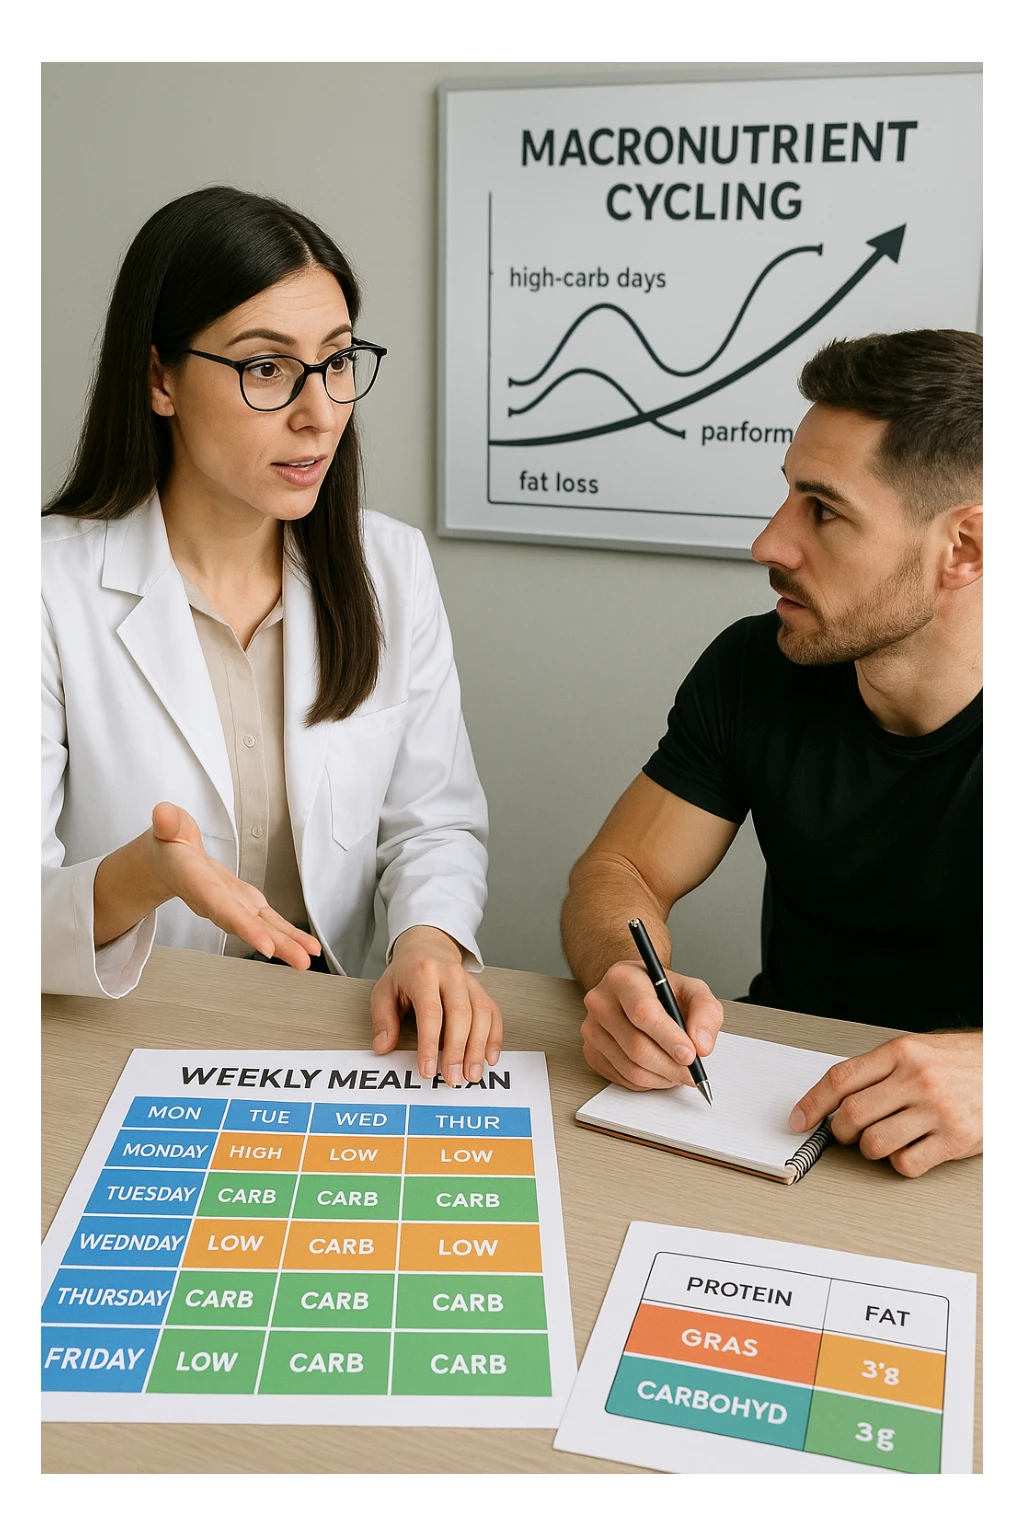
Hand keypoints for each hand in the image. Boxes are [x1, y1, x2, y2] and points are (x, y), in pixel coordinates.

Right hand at [145, 802, 320, 968]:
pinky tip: (307, 946)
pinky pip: (269, 922)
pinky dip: (289, 934)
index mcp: (197, 882)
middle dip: (274, 943)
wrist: (167, 862)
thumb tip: (163, 814)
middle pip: (247, 925)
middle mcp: (217, 902)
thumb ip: (167, 822)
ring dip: (287, 944)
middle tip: (301, 960)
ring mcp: (234, 906)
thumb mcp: (167, 827)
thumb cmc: (169, 845)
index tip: (266, 945)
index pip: (221, 907)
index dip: (243, 925)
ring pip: (261, 927)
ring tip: (309, 958)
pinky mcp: (247, 906)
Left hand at [369, 925, 502, 1084]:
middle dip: (458, 1050)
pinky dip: (494, 1038)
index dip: (430, 1044)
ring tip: (471, 1075)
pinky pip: (494, 1014)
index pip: (430, 1012)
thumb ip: (383, 1020)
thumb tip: (383, 1046)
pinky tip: (489, 1058)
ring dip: (478, 1048)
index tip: (428, 1069)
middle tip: (453, 1078)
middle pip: (460, 1014)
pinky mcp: (482, 991)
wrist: (428, 946)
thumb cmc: (406, 973)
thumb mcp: (384, 991)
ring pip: (481, 1015)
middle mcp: (451, 975)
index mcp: (423, 973)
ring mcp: (469, 982)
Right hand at [580, 959, 723, 1090]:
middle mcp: (600, 1002)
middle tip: (692, 1072)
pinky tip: (659, 1069)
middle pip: (636, 1046)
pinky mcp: (591, 1052)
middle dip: (670, 1066)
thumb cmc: (663, 991)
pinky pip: (623, 1078)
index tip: (690, 1055)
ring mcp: (592, 1029)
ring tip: (678, 1070)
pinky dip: (648, 1081)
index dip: (669, 1038)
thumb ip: (706, 1012)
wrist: (635, 993)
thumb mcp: (693, 990)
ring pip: (630, 1068)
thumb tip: (701, 1045)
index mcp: (623, 978)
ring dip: (662, 1077)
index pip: (643, 1012)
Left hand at [790, 1031, 981, 1177]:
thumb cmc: (958, 1061)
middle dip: (841, 1131)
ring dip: (870, 1148)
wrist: (1007, 1067)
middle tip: (847, 1132)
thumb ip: (877, 1071)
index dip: (812, 1103)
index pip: (840, 1078)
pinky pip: (906, 1164)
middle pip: (852, 1114)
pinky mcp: (955, 1138)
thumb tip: (833, 1099)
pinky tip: (908, 1148)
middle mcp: (917, 1078)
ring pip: (874, 1144)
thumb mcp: (915, 1051)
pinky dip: (899, 1162)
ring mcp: (937, 1109)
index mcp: (901, 1052)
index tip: (798, 1119)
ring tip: (883, 1138)